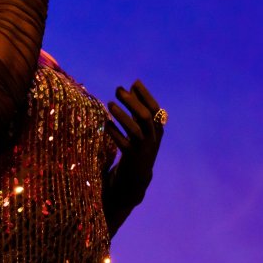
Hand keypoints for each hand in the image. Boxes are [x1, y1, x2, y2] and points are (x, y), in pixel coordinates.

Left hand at [103, 79, 164, 235]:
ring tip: (109, 104)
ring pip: (136, 130)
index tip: (134, 82)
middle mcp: (153, 139)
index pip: (155, 108)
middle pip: (146, 116)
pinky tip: (105, 125)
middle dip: (133, 102)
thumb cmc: (135, 148)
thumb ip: (137, 109)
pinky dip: (115, 133)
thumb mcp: (139, 128)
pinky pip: (124, 145)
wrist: (135, 180)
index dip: (145, 95)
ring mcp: (144, 150)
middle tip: (118, 90)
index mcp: (156, 129)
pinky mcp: (133, 160)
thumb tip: (131, 84)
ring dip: (123, 116)